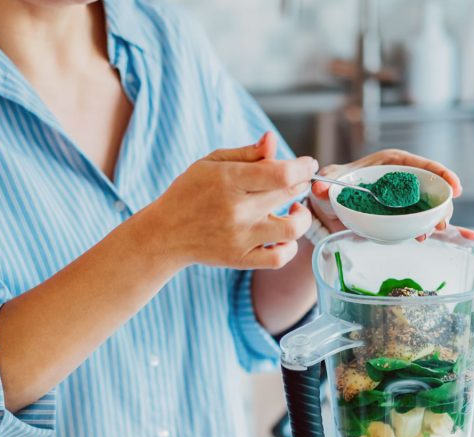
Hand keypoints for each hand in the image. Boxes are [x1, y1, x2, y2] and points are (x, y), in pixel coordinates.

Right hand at [148, 132, 317, 268]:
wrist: (165, 234)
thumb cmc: (190, 193)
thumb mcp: (211, 163)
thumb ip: (247, 153)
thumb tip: (273, 140)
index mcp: (229, 180)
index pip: (281, 173)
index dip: (303, 167)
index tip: (308, 164)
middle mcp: (237, 210)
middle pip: (289, 193)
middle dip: (301, 183)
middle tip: (296, 180)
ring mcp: (241, 237)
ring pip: (293, 228)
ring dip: (303, 216)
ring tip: (296, 209)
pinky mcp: (241, 259)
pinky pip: (280, 258)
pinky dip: (290, 247)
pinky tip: (284, 235)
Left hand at [309, 149, 473, 240]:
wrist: (328, 207)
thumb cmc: (333, 186)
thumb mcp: (330, 182)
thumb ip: (325, 184)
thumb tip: (318, 187)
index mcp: (391, 163)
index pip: (422, 165)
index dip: (442, 174)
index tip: (455, 187)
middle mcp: (403, 180)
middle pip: (432, 188)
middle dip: (442, 204)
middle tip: (441, 223)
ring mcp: (405, 200)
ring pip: (430, 206)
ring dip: (437, 220)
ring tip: (430, 234)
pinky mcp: (402, 216)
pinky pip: (422, 221)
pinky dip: (432, 228)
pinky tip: (444, 237)